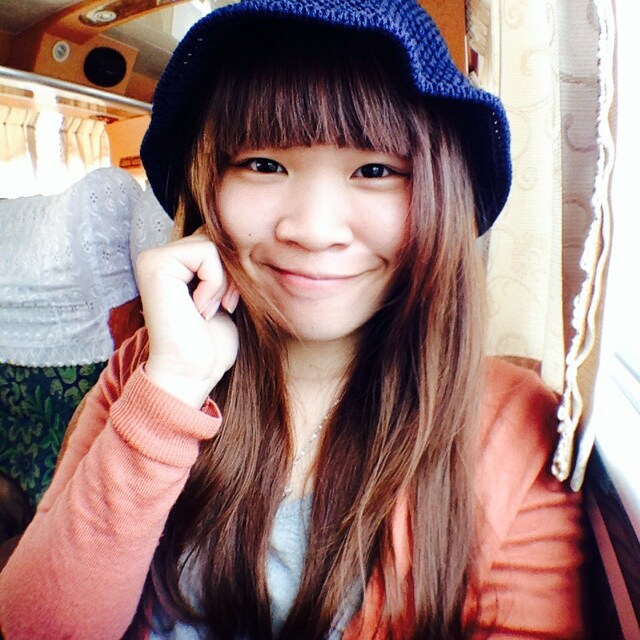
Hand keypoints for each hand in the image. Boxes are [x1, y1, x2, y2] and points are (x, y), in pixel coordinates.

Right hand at [135, 229, 239, 406]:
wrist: (193, 372)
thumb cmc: (212, 343)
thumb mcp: (226, 295)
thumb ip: (227, 266)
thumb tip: (247, 239)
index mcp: (175, 263)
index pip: (218, 240)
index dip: (234, 269)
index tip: (230, 303)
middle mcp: (160, 257)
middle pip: (216, 236)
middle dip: (232, 272)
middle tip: (227, 305)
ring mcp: (154, 258)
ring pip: (213, 243)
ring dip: (225, 280)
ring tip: (215, 308)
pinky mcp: (155, 263)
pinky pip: (206, 252)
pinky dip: (215, 282)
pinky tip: (202, 309)